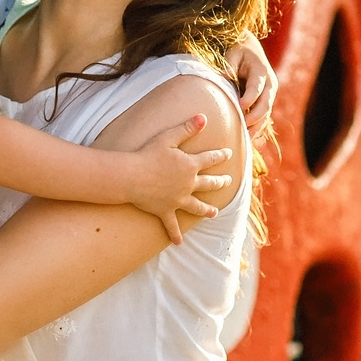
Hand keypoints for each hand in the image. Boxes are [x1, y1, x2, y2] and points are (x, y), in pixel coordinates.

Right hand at [123, 113, 235, 244]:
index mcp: (190, 165)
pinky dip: (175, 234)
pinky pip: (172, 225)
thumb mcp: (168, 137)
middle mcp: (188, 184)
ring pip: (197, 206)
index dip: (221, 155)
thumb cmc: (147, 154)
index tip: (229, 153)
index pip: (211, 158)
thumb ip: (187, 128)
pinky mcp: (165, 211)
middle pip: (209, 183)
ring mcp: (178, 199)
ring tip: (214, 213)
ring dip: (207, 210)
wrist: (131, 176)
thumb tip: (204, 117)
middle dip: (220, 182)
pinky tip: (179, 243)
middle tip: (228, 181)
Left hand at [231, 35, 281, 162]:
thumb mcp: (233, 53)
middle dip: (255, 118)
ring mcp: (269, 94)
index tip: (239, 108)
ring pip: (266, 114)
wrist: (251, 48)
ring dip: (257, 126)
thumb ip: (229, 64)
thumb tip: (222, 75)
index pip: (257, 88)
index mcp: (261, 72)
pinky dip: (257, 127)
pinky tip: (247, 138)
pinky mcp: (266, 101)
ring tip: (245, 139)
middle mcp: (270, 84)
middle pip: (265, 105)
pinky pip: (263, 117)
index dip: (249, 99)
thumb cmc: (239, 50)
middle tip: (242, 128)